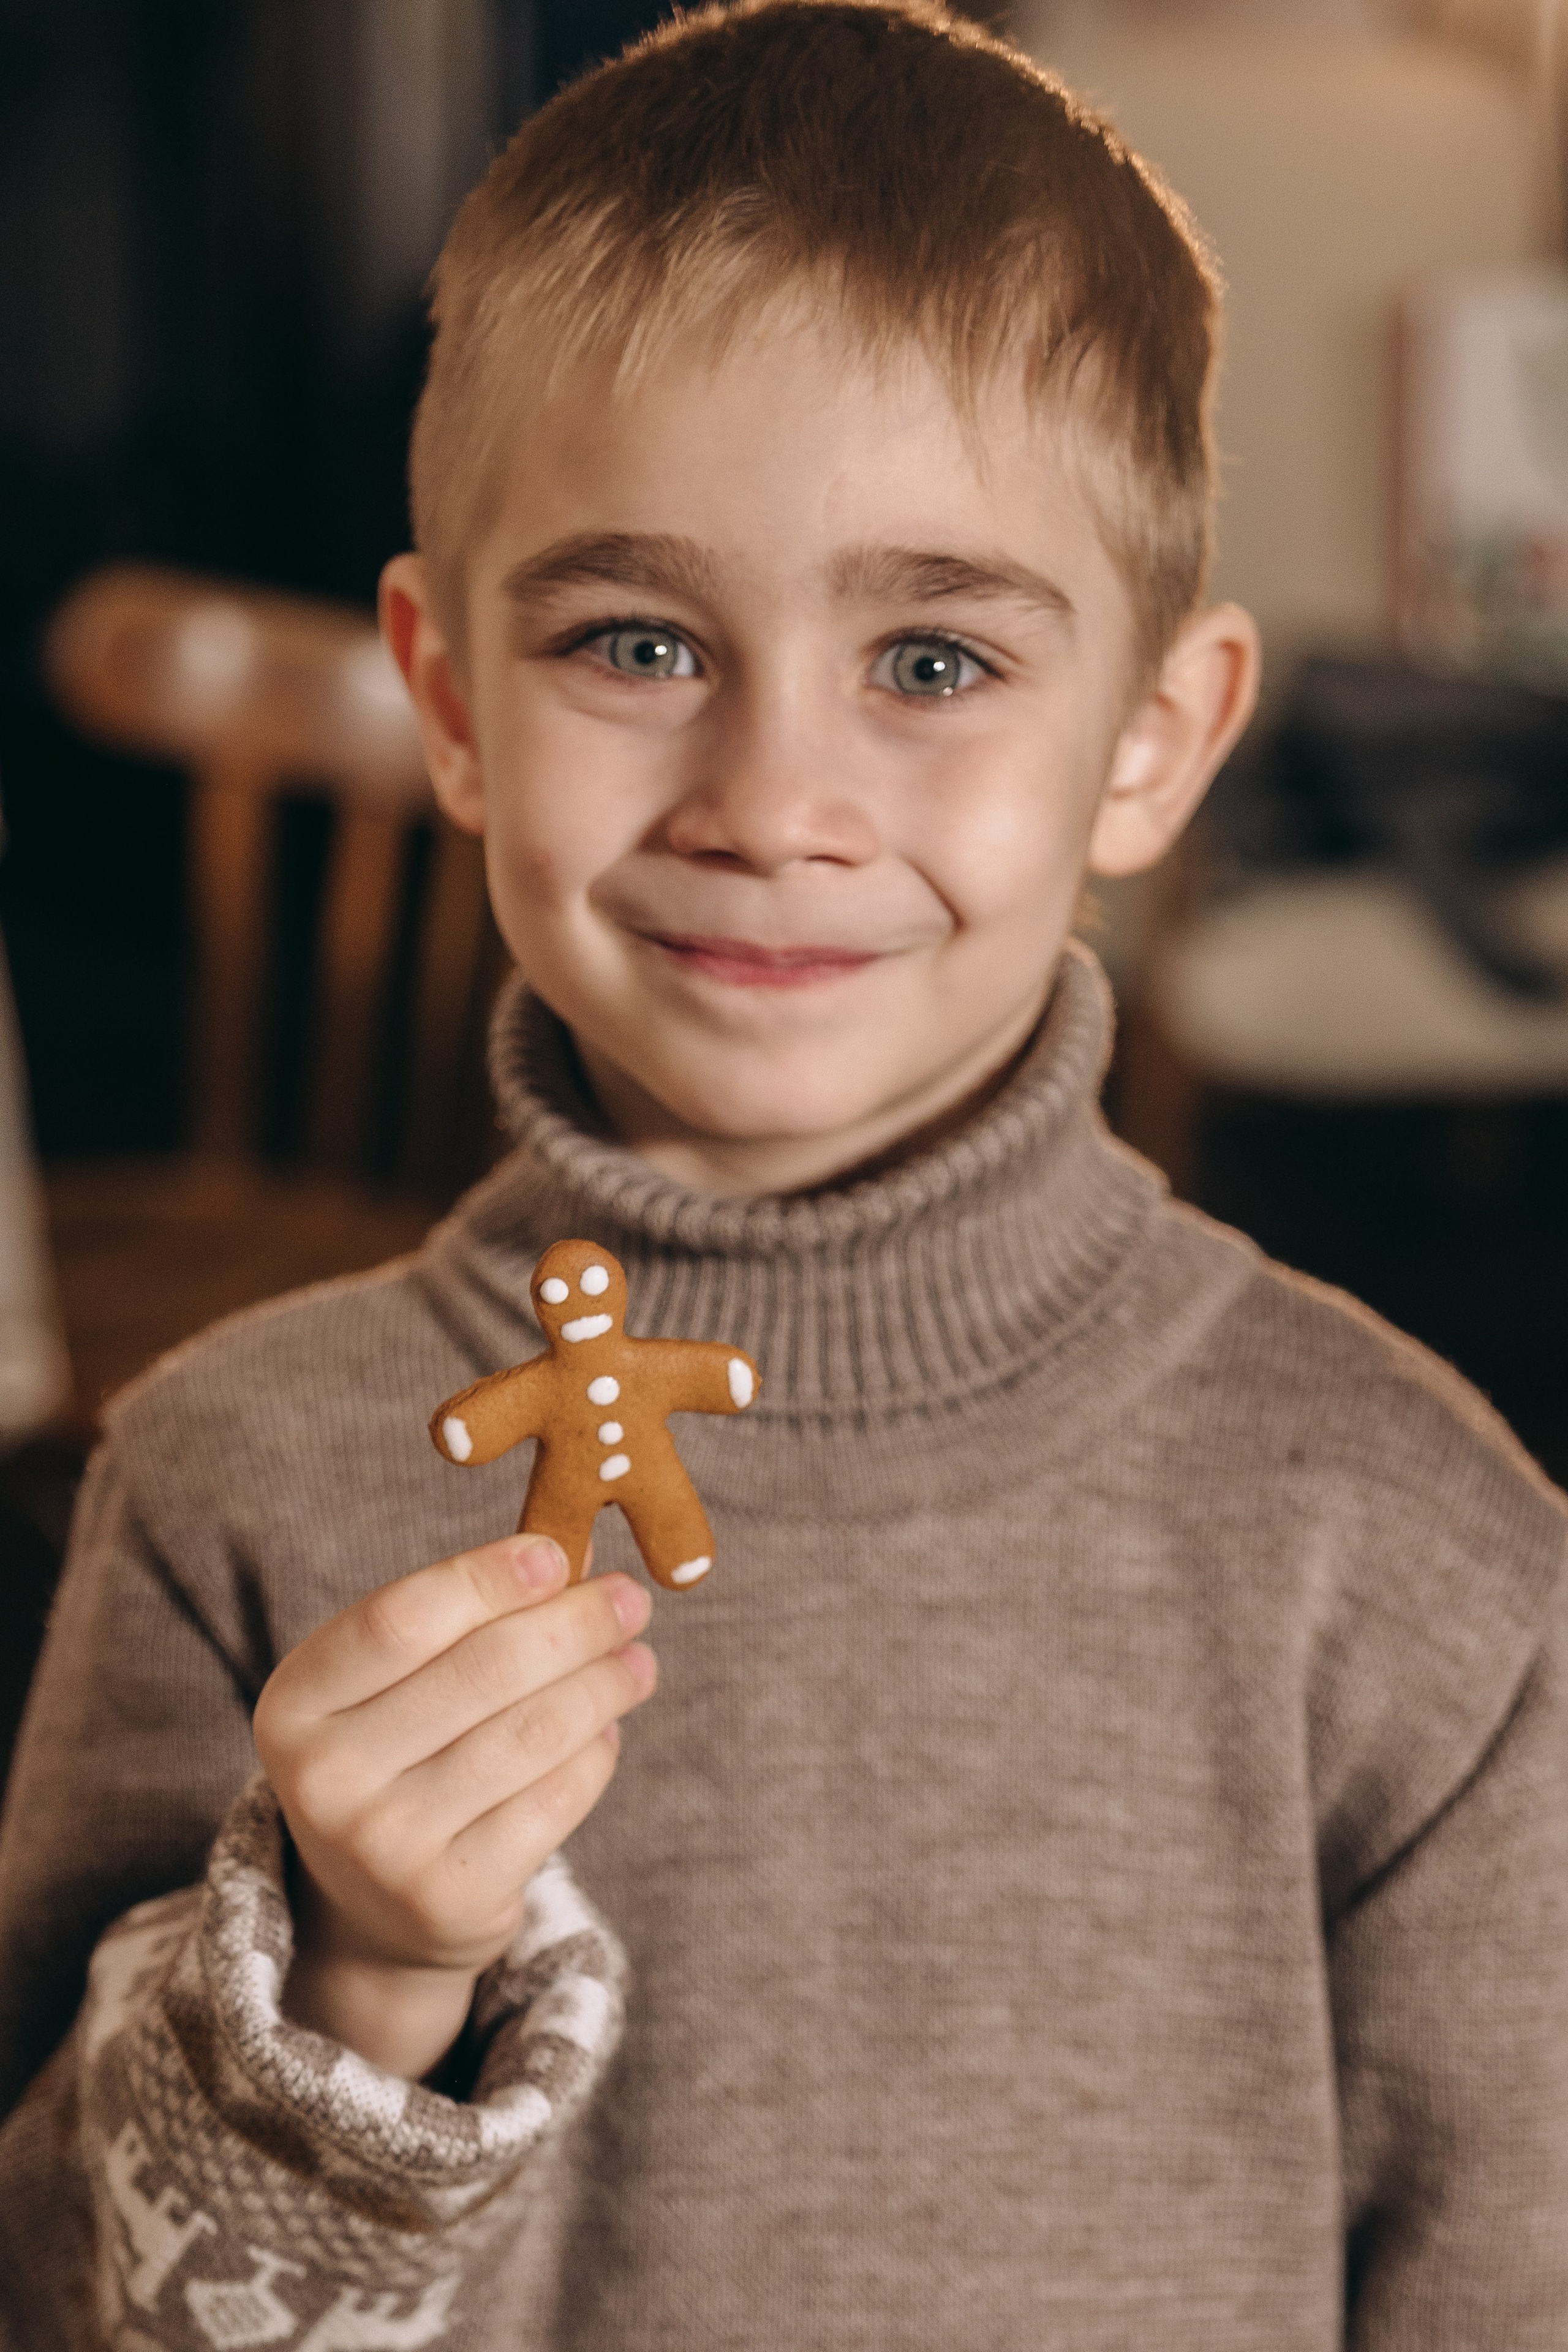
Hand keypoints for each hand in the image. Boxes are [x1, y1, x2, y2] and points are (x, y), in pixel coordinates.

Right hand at [252, 1534, 654, 2080]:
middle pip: (482, 1670)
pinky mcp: (448, 1898)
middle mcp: (325, 1777)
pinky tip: (608, 1730)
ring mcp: (384, 1845)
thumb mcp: (390, 1688)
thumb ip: (459, 1624)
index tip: (556, 1555)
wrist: (375, 1912)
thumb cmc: (397, 1757)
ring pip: (532, 1734)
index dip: (487, 1579)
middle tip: (628, 1600)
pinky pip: (554, 1800)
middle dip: (574, 1624)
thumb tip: (572, 1568)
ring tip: (636, 1662)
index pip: (400, 1618)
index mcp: (296, 1702)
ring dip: (602, 1686)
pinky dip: (595, 1755)